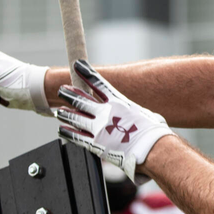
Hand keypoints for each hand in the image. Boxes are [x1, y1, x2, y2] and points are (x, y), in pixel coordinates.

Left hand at [55, 60, 173, 182]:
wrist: (152, 148)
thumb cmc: (154, 132)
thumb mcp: (147, 114)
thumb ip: (136, 114)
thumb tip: (139, 117)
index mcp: (119, 102)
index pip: (98, 83)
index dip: (87, 73)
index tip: (78, 65)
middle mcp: (106, 112)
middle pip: (81, 100)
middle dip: (70, 94)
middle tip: (62, 90)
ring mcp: (99, 128)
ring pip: (76, 118)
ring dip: (66, 114)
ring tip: (59, 112)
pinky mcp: (95, 144)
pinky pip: (76, 136)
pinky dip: (67, 132)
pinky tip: (61, 129)